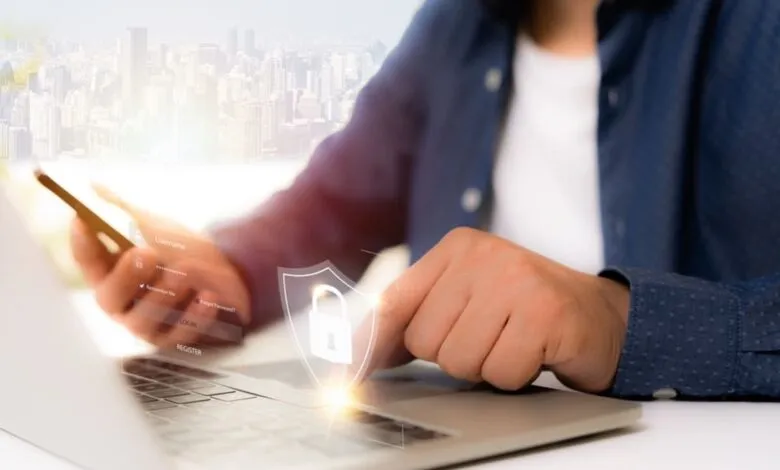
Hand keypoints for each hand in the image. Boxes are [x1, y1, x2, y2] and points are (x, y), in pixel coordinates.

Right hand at [69, 185, 250, 348]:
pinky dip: (195, 316)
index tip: (82, 220)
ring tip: (184, 271)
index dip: (83, 243)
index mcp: (109, 273)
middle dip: (126, 276)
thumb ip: (124, 211)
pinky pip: (180, 335)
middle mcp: (122, 302)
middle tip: (146, 253)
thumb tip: (93, 187)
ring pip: (143, 321)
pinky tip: (208, 296)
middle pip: (110, 297)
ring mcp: (147, 324)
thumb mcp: (154, 225)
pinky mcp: (176, 338)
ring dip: (163, 295)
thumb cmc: (180, 249)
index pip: (87, 260)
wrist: (227, 272)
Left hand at [356, 228, 629, 392]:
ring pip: (459, 360)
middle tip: (489, 337)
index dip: (370, 344)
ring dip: (486, 365)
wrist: (600, 315)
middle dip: (453, 353)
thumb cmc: (524, 309)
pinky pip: (500, 372)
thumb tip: (362, 354)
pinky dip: (516, 374)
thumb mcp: (467, 298)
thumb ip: (417, 317)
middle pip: (425, 339)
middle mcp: (484, 256)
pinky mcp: (545, 312)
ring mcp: (516, 280)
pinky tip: (534, 351)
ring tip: (512, 342)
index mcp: (457, 248)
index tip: (349, 375)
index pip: (395, 301)